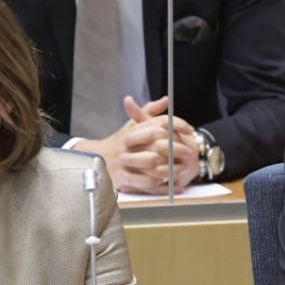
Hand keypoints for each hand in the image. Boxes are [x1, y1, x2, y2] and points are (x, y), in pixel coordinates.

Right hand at [73, 96, 199, 193]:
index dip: (176, 124)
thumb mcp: (133, 125)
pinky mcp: (122, 177)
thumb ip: (150, 112)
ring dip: (170, 168)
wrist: (95, 158)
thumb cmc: (119, 141)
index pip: (158, 123)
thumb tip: (166, 100)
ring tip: (184, 169)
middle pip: (158, 144)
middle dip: (177, 149)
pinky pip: (146, 182)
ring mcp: (125, 161)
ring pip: (153, 164)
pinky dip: (161, 185)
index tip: (190, 130)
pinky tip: (173, 185)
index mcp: (134, 129)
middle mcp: (129, 144)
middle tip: (190, 153)